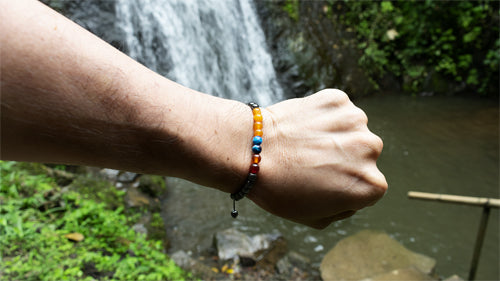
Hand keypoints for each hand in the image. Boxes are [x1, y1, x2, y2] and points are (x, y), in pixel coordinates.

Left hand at [247, 89, 386, 228]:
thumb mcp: (317, 218)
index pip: (368, 186)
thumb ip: (344, 208)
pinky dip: (323, 115)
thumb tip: (351, 192)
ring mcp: (355, 120)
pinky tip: (301, 126)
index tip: (322, 183)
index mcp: (371, 185)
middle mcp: (371, 149)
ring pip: (351, 129)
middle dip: (344, 158)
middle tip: (312, 162)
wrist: (251, 152)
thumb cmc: (280, 190)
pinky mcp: (337, 99)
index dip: (344, 186)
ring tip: (305, 143)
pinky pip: (336, 109)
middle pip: (363, 155)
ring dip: (335, 134)